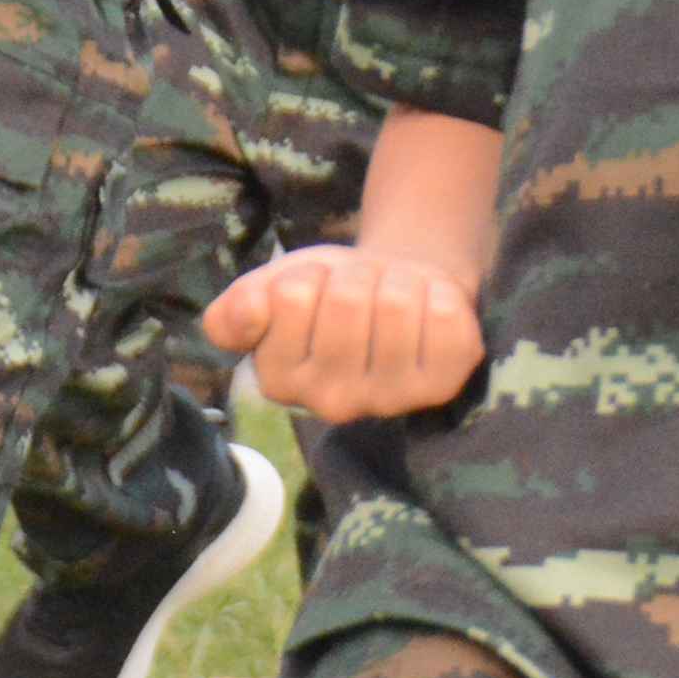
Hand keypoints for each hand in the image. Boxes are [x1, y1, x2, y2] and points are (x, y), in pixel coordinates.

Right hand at [203, 245, 486, 421]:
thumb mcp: (271, 288)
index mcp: (279, 380)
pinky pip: (442, 317)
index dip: (311, 275)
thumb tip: (245, 316)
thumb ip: (236, 308)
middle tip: (362, 289)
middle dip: (357, 275)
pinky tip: (426, 311)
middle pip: (347, 299)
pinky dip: (438, 294)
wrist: (397, 288)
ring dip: (397, 280)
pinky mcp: (441, 385)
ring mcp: (389, 399)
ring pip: (395, 303)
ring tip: (393, 296)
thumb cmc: (329, 291)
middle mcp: (331, 403)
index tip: (318, 289)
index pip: (292, 296)